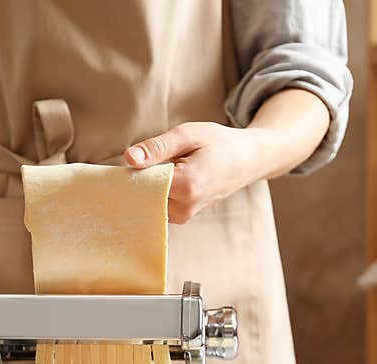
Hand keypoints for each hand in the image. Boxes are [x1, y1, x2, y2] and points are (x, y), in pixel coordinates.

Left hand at [124, 90, 330, 223]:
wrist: (247, 161)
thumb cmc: (219, 144)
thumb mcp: (188, 135)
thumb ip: (157, 148)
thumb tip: (129, 158)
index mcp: (186, 186)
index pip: (142, 184)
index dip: (132, 172)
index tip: (130, 161)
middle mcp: (185, 207)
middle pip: (144, 196)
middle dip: (138, 180)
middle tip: (143, 160)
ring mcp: (185, 215)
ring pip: (149, 202)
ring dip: (147, 186)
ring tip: (162, 167)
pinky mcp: (183, 217)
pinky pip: (158, 206)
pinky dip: (154, 192)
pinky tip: (164, 178)